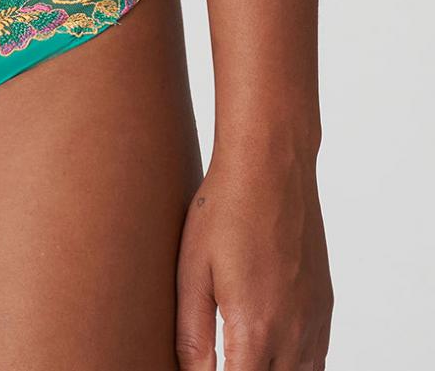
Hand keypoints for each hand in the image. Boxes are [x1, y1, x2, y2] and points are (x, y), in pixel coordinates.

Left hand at [174, 144, 332, 368]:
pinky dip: (294, 366)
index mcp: (255, 329)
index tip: (206, 369)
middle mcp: (293, 334)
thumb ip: (193, 335)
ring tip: (241, 353)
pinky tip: (269, 352)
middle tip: (221, 355)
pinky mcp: (324, 307)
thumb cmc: (225, 209)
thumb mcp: (192, 271)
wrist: (271, 166)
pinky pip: (317, 361)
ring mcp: (314, 321)